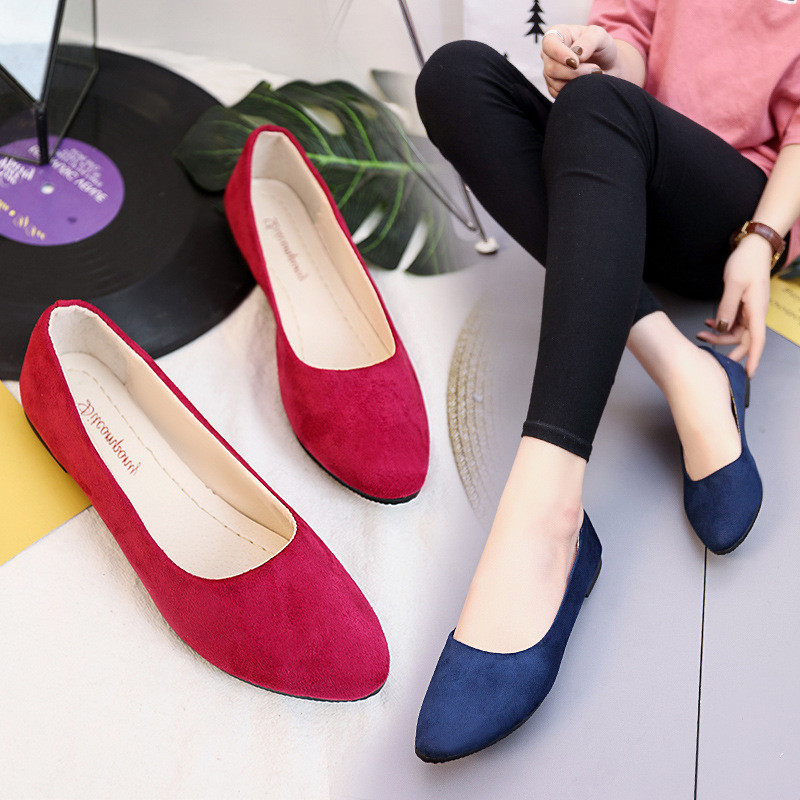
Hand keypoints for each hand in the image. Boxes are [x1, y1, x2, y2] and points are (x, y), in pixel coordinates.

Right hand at [540, 24, 619, 98]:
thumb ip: (589, 40)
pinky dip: (574, 91)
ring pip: (555, 83)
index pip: (549, 43)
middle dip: (574, 72)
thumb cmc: (601, 46)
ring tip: (593, 74)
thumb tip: (577, 53)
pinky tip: (585, 83)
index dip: (559, 53)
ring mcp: (549, 72)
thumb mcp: (600, 35)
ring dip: (577, 82)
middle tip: (594, 69)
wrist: (607, 65)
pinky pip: (559, 94)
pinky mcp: (553, 87)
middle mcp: (549, 54)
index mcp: (557, 34)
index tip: (575, 62)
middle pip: (551, 68)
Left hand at [696, 234, 773, 375]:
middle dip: (726, 347)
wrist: (753, 248)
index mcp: (757, 310)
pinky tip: (709, 322)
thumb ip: (727, 307)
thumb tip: (723, 327)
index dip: (753, 358)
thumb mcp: (734, 285)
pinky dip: (721, 324)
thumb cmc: (747, 262)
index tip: (747, 373)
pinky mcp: (743, 306)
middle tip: (706, 351)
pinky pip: (733, 322)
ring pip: (735, 332)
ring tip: (701, 333)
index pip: (757, 341)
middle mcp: (755, 313)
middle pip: (743, 339)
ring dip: (719, 335)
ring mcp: (749, 310)